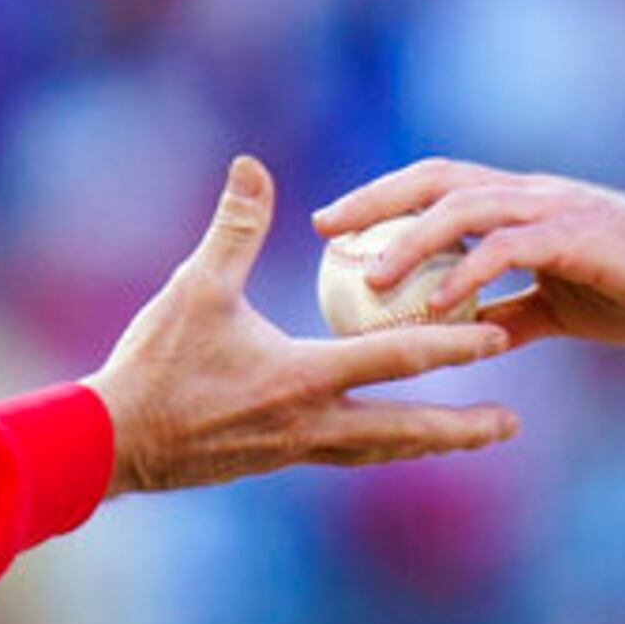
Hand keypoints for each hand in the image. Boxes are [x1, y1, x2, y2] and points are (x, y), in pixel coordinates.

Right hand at [87, 158, 519, 495]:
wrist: (112, 444)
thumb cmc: (154, 364)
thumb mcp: (194, 288)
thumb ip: (235, 228)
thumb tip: (253, 163)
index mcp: (302, 378)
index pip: (395, 360)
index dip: (451, 346)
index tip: (500, 338)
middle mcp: (311, 424)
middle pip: (406, 429)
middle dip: (462, 427)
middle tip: (512, 421)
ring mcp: (295, 449)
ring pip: (380, 449)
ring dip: (430, 443)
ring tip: (471, 435)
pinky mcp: (276, 460)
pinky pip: (347, 452)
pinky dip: (383, 444)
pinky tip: (393, 437)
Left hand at [318, 158, 624, 348]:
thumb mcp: (562, 304)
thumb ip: (514, 312)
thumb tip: (471, 337)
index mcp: (523, 204)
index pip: (439, 186)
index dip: (384, 199)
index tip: (335, 225)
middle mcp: (529, 194)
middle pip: (434, 179)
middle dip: (375, 199)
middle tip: (326, 228)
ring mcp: (551, 209)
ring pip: (462, 206)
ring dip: (409, 239)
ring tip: (368, 277)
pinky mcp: (574, 236)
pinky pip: (504, 249)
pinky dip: (462, 273)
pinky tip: (432, 307)